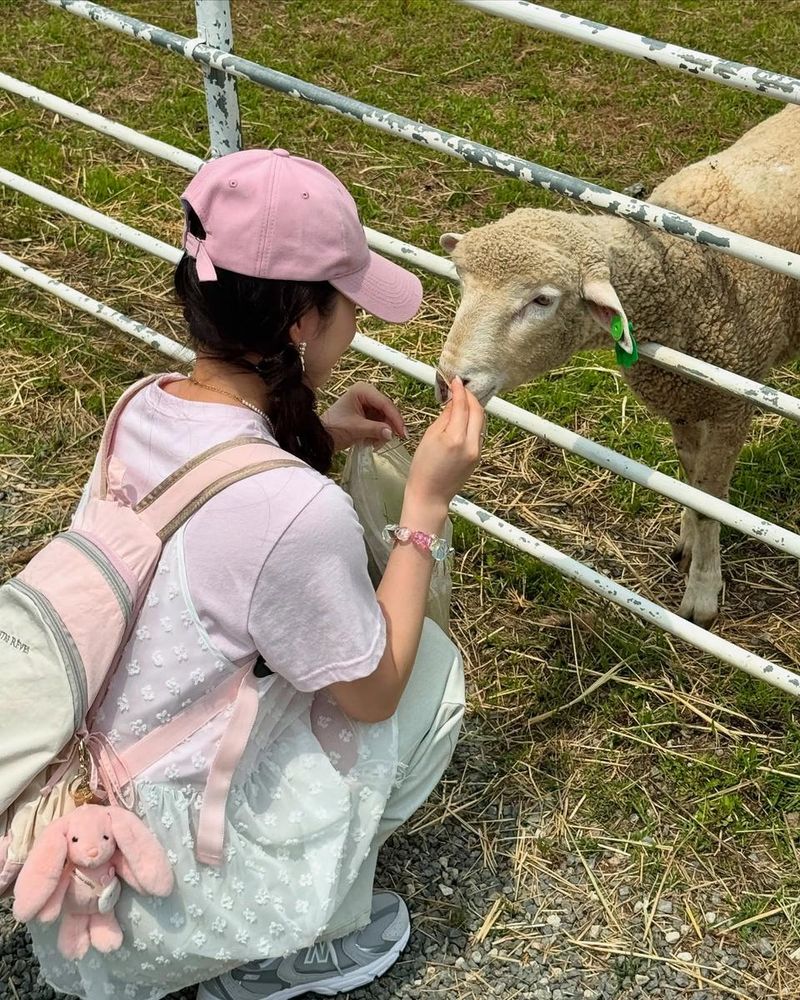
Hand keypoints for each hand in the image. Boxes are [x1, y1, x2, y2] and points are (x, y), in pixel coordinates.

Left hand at [322, 382, 405, 451]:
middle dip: (389, 426)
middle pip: (387, 410)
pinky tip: (372, 442)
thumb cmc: (334, 428)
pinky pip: (380, 422)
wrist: (321, 437)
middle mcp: (366, 394)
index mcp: (362, 390)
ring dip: (384, 432)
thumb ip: (375, 429)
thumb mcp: (356, 429)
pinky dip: (379, 433)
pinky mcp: (367, 413)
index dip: (395, 418)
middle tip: (391, 440)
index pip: (385, 403)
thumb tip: (391, 433)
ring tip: (375, 444)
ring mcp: (367, 403)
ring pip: (385, 418)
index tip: (402, 432)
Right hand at [405, 377, 483, 512]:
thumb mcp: (429, 437)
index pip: (462, 406)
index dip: (460, 390)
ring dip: (473, 408)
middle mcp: (471, 444)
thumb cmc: (423, 469)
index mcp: (456, 438)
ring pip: (481, 421)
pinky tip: (462, 418)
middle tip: (460, 388)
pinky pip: (478, 432)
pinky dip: (473, 421)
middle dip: (470, 397)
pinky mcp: (477, 457)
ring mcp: (477, 452)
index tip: (456, 380)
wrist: (429, 495)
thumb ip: (444, 417)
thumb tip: (453, 403)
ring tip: (460, 401)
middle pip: (478, 411)